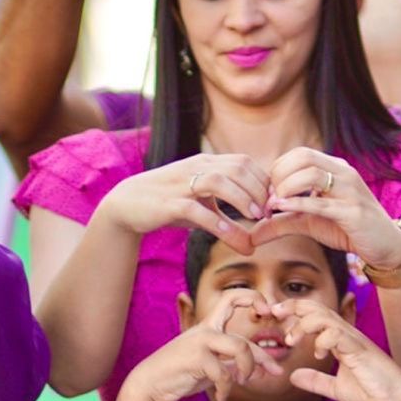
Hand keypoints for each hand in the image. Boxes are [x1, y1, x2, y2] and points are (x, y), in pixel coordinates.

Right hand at [103, 153, 269, 240]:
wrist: (127, 204)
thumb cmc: (168, 204)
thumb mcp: (200, 205)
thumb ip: (225, 214)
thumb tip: (252, 238)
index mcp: (207, 163)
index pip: (244, 162)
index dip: (262, 181)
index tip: (272, 203)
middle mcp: (197, 167)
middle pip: (238, 168)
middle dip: (259, 190)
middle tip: (269, 213)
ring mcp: (182, 184)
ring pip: (221, 182)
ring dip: (243, 199)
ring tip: (255, 219)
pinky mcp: (169, 203)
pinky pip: (197, 209)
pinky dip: (215, 221)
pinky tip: (227, 233)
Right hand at [129, 292, 278, 400]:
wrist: (149, 384)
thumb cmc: (180, 374)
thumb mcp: (211, 366)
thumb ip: (234, 364)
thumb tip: (265, 368)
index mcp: (208, 325)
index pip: (233, 298)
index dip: (254, 298)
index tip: (266, 311)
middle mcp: (206, 330)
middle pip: (245, 338)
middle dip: (264, 357)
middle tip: (275, 371)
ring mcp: (201, 342)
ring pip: (241, 350)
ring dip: (248, 371)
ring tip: (242, 383)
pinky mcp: (196, 358)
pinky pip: (224, 374)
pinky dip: (227, 389)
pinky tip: (222, 396)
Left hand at [250, 149, 400, 271]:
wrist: (383, 244)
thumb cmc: (345, 229)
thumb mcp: (308, 223)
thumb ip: (280, 223)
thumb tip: (251, 234)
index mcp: (333, 168)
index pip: (299, 154)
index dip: (277, 170)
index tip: (266, 193)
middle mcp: (342, 173)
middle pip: (303, 158)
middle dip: (278, 177)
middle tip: (267, 200)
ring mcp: (349, 190)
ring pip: (312, 174)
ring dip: (286, 189)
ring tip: (273, 206)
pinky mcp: (353, 212)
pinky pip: (323, 203)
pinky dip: (299, 204)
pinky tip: (281, 208)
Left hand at [273, 300, 400, 400]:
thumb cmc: (370, 392)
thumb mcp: (334, 388)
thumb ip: (315, 381)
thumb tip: (293, 376)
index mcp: (339, 340)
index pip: (315, 315)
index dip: (295, 310)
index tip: (275, 314)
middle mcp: (346, 335)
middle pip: (319, 308)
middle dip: (294, 306)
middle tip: (274, 312)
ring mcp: (354, 341)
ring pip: (326, 317)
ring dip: (304, 324)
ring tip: (292, 340)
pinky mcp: (360, 351)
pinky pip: (338, 335)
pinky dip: (323, 340)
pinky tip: (318, 354)